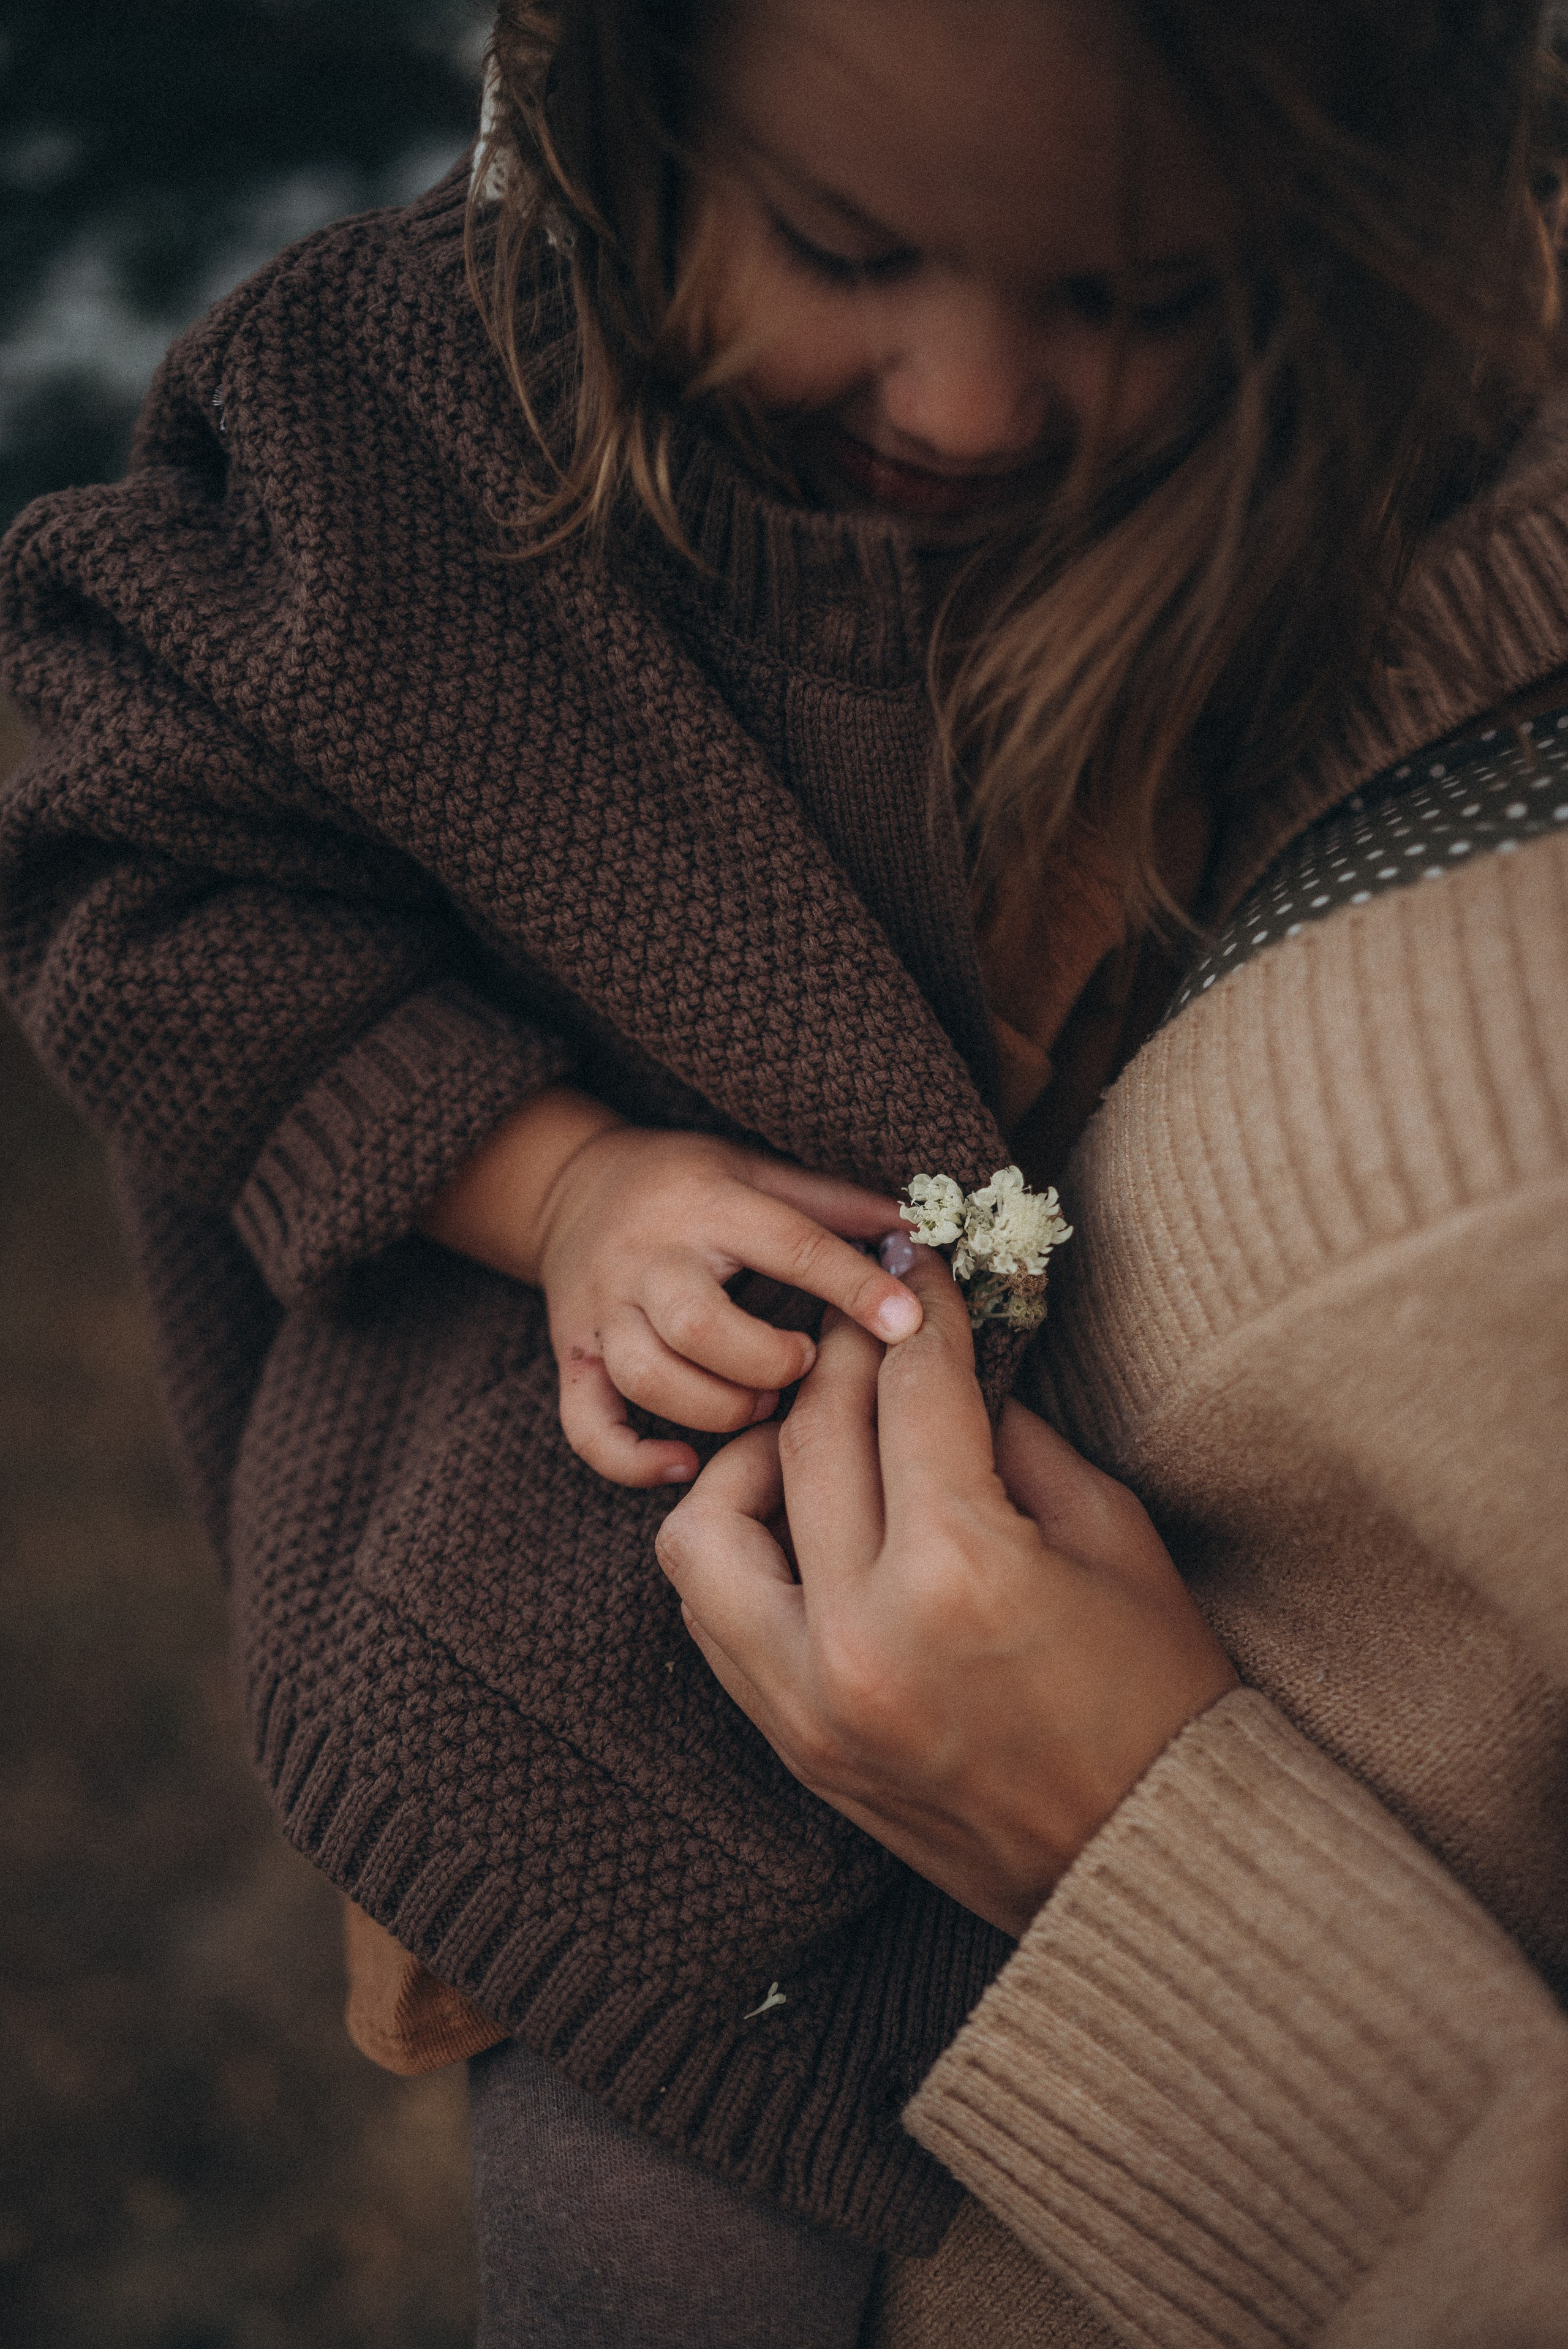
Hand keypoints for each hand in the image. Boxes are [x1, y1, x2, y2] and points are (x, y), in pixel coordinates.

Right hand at [535, 1124, 922, 1486]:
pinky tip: (685, 1465)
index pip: (790, 1246)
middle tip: (801, 1366)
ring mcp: (602, 1312)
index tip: (907, 1325)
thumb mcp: (756, 1171)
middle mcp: (647, 1258)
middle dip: (766, 1362)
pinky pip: (587, 1425)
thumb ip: (833, 1204)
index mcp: (707, 1205)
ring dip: (716, 1407)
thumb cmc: (686, 1184)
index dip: (854, 1288)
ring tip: (761, 1405)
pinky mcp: (571, 1357)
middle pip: (700, 1325)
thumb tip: (917, 1231)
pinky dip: (633, 1459)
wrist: (573, 1185)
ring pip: (647, 1377)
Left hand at [655, 1247, 1236, 1935]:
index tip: (917, 1261)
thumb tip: (946, 1363)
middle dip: (844, 1352)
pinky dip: (736, 1549)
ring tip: (813, 1434)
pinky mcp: (792, 1742)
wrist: (1146, 1865)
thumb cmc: (1158, 1696)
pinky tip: (795, 1520)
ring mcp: (811, 1698)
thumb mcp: (1110, 1537)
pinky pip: (715, 1613)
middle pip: (812, 1436)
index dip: (920, 1310)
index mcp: (962, 1571)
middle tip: (868, 1316)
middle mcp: (864, 1633)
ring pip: (711, 1527)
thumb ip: (1012, 1437)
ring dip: (754, 1458)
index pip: (913, 1392)